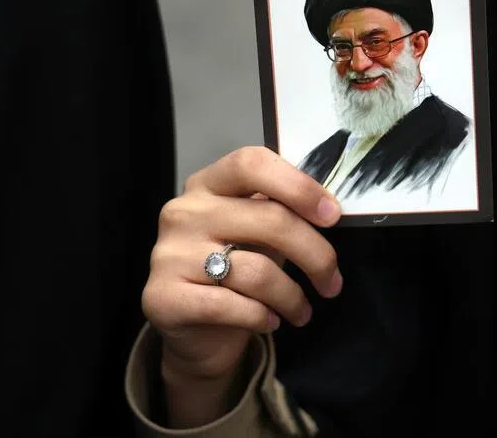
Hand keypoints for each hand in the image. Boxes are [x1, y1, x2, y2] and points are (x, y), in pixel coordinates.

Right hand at [141, 146, 342, 424]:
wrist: (195, 333)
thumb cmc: (234, 272)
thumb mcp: (258, 235)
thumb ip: (282, 214)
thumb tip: (331, 210)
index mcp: (208, 184)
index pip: (252, 163)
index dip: (298, 186)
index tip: (333, 215)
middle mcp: (184, 212)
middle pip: (269, 219)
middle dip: (315, 254)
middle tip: (332, 282)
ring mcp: (169, 254)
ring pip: (257, 271)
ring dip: (292, 297)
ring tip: (303, 311)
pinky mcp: (164, 297)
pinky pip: (234, 306)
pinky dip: (263, 317)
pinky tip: (271, 321)